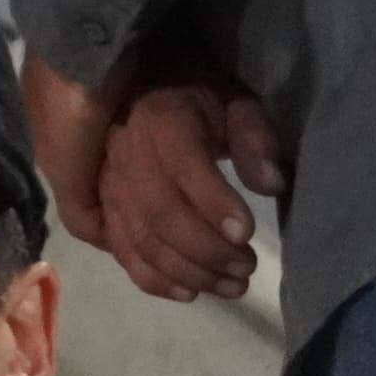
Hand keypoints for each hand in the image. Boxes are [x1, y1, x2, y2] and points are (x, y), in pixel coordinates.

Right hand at [28, 44, 285, 304]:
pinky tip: (189, 293)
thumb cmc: (193, 90)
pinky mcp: (102, 210)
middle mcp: (125, 155)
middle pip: (160, 215)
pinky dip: (154, 280)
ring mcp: (107, 186)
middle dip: (207, 250)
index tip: (247, 234)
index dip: (214, 204)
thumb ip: (252, 135)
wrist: (131, 82)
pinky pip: (121, 252)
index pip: (184, 167)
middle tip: (248, 268)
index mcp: (161, 120)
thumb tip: (272, 184)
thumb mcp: (231, 96)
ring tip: (232, 285)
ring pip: (141, 240)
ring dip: (189, 272)